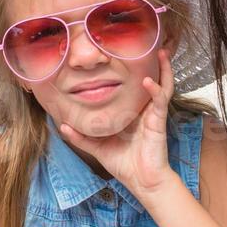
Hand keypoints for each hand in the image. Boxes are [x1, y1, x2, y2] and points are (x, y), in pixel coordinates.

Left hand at [59, 49, 175, 196]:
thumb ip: (81, 137)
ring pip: (162, 85)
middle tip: (149, 44)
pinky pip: (160, 101)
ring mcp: (153, 114)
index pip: (134, 87)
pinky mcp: (158, 121)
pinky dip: (155, 89)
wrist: (142, 182)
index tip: (123, 54)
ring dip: (164, 69)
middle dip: (154, 63)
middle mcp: (144, 110)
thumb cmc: (124, 164)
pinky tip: (148, 80)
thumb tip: (62, 125)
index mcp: (132, 113)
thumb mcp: (98, 147)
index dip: (133, 71)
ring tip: (161, 52)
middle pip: (152, 80)